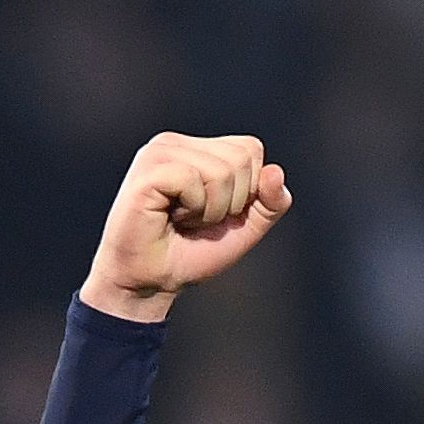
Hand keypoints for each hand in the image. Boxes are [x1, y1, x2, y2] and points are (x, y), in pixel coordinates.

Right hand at [81, 133, 292, 322]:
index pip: (251, 149)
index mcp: (198, 149)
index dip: (249, 190)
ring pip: (222, 171)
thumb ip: (270, 203)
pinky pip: (195, 181)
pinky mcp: (148, 170)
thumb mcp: (245, 228)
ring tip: (183, 219)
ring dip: (212, 210)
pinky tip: (170, 216)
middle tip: (198, 218)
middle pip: (241, 159)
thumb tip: (275, 172)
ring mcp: (160, 152)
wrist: (153, 280)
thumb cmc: (192, 252)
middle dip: (232, 202)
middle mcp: (177, 143)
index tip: (218, 212)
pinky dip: (194, 209)